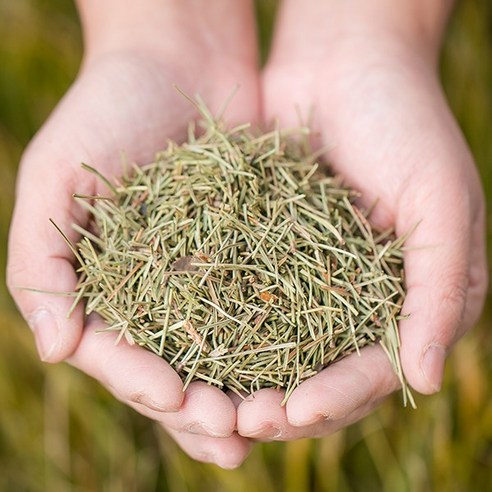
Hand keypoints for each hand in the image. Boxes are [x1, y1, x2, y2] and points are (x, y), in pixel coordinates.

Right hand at [7, 0, 258, 467]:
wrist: (177, 60)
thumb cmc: (106, 110)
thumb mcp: (54, 179)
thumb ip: (41, 265)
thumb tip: (53, 350)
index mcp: (105, 286)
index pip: (117, 355)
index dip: (143, 382)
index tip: (177, 397)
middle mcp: (156, 290)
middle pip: (174, 366)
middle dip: (199, 408)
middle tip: (233, 435)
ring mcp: (205, 275)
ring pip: (223, 352)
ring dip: (244, 392)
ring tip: (269, 424)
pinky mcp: (252, 252)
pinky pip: (264, 305)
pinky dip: (280, 340)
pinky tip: (304, 366)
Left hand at [236, 0, 486, 440]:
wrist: (346, 62)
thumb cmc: (406, 122)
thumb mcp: (441, 201)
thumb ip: (440, 290)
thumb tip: (425, 379)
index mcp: (408, 298)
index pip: (373, 368)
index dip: (337, 396)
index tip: (293, 411)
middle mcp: (357, 298)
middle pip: (320, 372)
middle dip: (283, 403)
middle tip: (238, 422)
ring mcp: (308, 277)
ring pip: (276, 349)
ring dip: (244, 380)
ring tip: (205, 401)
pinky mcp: (266, 251)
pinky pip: (242, 298)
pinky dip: (220, 326)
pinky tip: (188, 345)